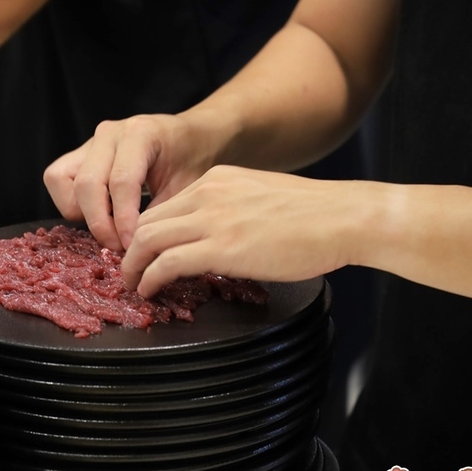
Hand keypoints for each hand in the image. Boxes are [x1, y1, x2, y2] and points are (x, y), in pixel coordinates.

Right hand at [44, 114, 213, 250]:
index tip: (133, 248)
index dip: (123, 221)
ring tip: (109, 230)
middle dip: (101, 224)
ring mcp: (90, 141)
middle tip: (120, 248)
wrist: (189, 137)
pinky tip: (99, 215)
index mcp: (140, 134)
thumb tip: (137, 251)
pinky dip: (70, 203)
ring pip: (62, 180)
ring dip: (81, 213)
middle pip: (87, 184)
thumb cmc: (190, 160)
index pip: (121, 182)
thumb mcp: (186, 188)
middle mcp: (109, 133)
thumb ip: (159, 215)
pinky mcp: (78, 154)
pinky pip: (58, 179)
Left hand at [121, 165, 363, 296]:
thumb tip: (215, 238)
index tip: (141, 253)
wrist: (344, 217)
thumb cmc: (313, 215)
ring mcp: (213, 218)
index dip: (145, 232)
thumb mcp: (260, 198)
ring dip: (133, 266)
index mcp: (216, 180)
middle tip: (126, 271)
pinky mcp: (222, 247)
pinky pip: (168, 262)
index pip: (164, 206)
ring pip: (148, 239)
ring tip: (132, 284)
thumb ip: (231, 211)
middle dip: (130, 249)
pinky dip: (150, 278)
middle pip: (147, 220)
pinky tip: (150, 290)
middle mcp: (208, 193)